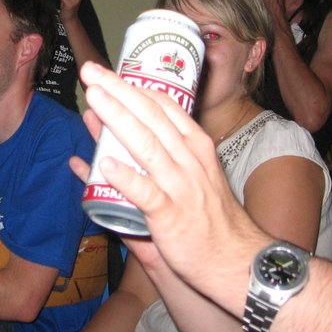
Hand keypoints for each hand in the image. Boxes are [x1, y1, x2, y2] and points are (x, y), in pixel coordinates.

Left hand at [77, 63, 267, 293]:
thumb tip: (118, 138)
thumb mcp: (195, 174)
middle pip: (150, 116)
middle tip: (92, 72)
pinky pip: (146, 194)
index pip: (163, 106)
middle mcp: (189, 158)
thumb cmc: (211, 216)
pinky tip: (105, 164)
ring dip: (117, 119)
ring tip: (94, 100)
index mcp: (195, 145)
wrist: (238, 260)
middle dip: (119, 91)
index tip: (108, 73)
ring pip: (146, 145)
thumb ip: (161, 155)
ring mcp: (180, 186)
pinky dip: (126, 178)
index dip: (133, 86)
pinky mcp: (171, 216)